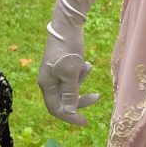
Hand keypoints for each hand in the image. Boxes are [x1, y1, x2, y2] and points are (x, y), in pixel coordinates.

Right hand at [38, 0, 106, 125]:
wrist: (67, 25)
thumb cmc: (68, 49)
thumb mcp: (71, 72)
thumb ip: (70, 92)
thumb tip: (69, 111)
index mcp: (47, 85)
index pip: (56, 109)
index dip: (70, 116)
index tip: (86, 122)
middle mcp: (49, 80)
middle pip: (64, 99)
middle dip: (80, 99)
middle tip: (98, 96)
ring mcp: (55, 72)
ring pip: (70, 87)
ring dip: (82, 82)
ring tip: (88, 67)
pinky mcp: (62, 64)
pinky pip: (72, 76)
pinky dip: (81, 73)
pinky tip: (87, 63)